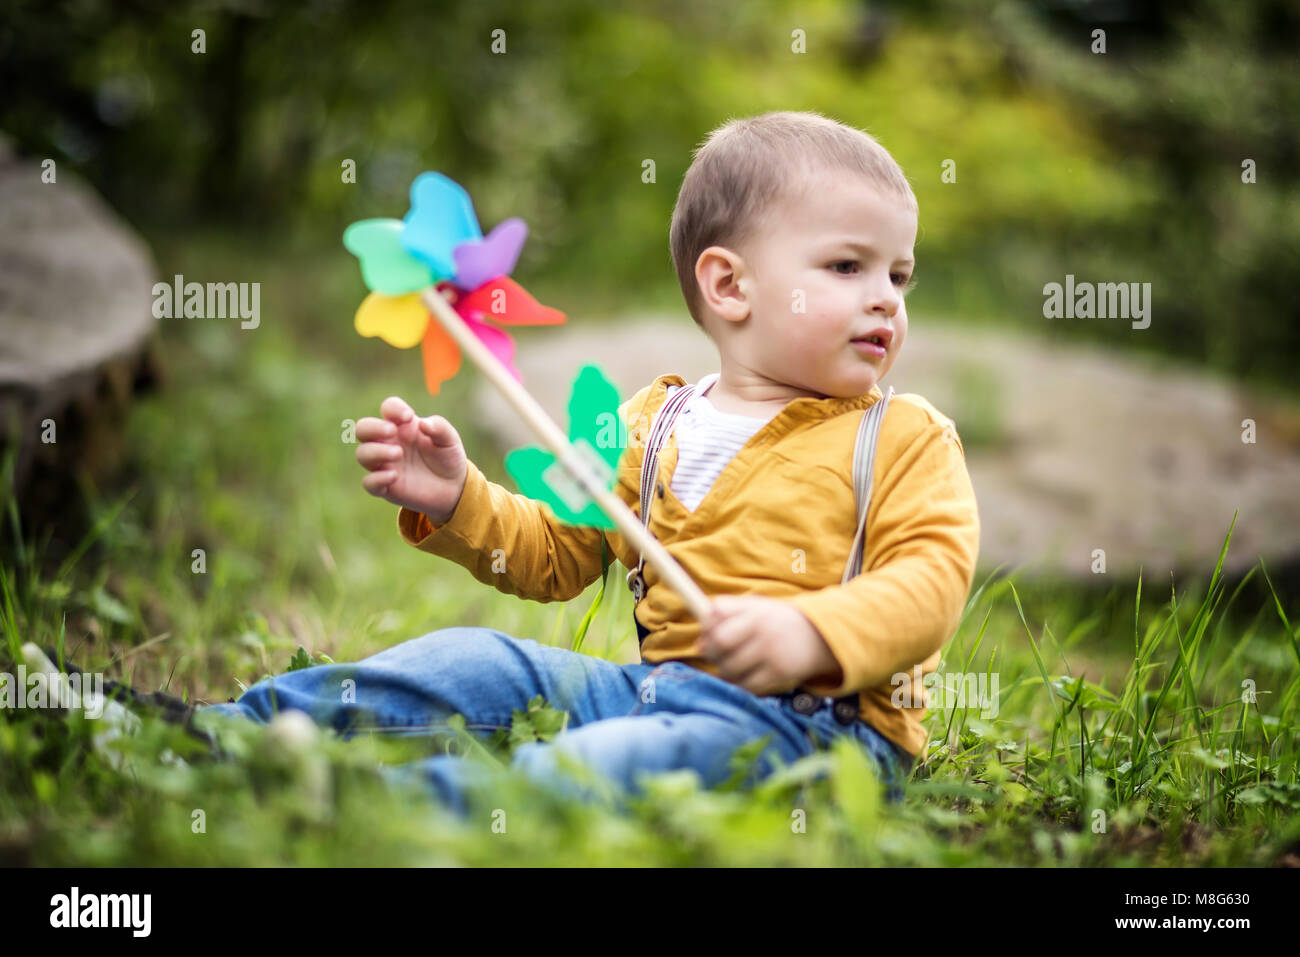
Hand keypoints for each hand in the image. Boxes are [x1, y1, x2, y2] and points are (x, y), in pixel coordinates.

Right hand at [355, 396, 467, 523]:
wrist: (453, 487)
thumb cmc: (447, 457)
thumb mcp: (450, 440)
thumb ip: (439, 427)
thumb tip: (423, 424)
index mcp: (403, 426)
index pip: (388, 408)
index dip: (393, 409)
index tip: (408, 416)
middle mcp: (388, 442)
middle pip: (363, 428)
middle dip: (373, 427)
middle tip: (392, 432)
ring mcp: (384, 464)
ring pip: (362, 454)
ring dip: (376, 451)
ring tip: (399, 453)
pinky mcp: (385, 486)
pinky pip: (369, 482)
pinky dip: (376, 479)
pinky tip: (394, 476)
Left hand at [697, 595, 842, 696]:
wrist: (820, 636)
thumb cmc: (778, 622)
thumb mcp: (757, 608)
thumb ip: (727, 616)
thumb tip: (699, 643)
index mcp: (754, 609)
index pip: (716, 613)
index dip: (705, 627)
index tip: (707, 634)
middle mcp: (763, 628)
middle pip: (719, 641)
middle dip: (711, 651)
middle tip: (715, 654)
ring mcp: (771, 651)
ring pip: (730, 668)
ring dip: (726, 670)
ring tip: (736, 664)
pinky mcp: (779, 673)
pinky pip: (746, 685)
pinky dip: (741, 684)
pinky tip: (746, 676)